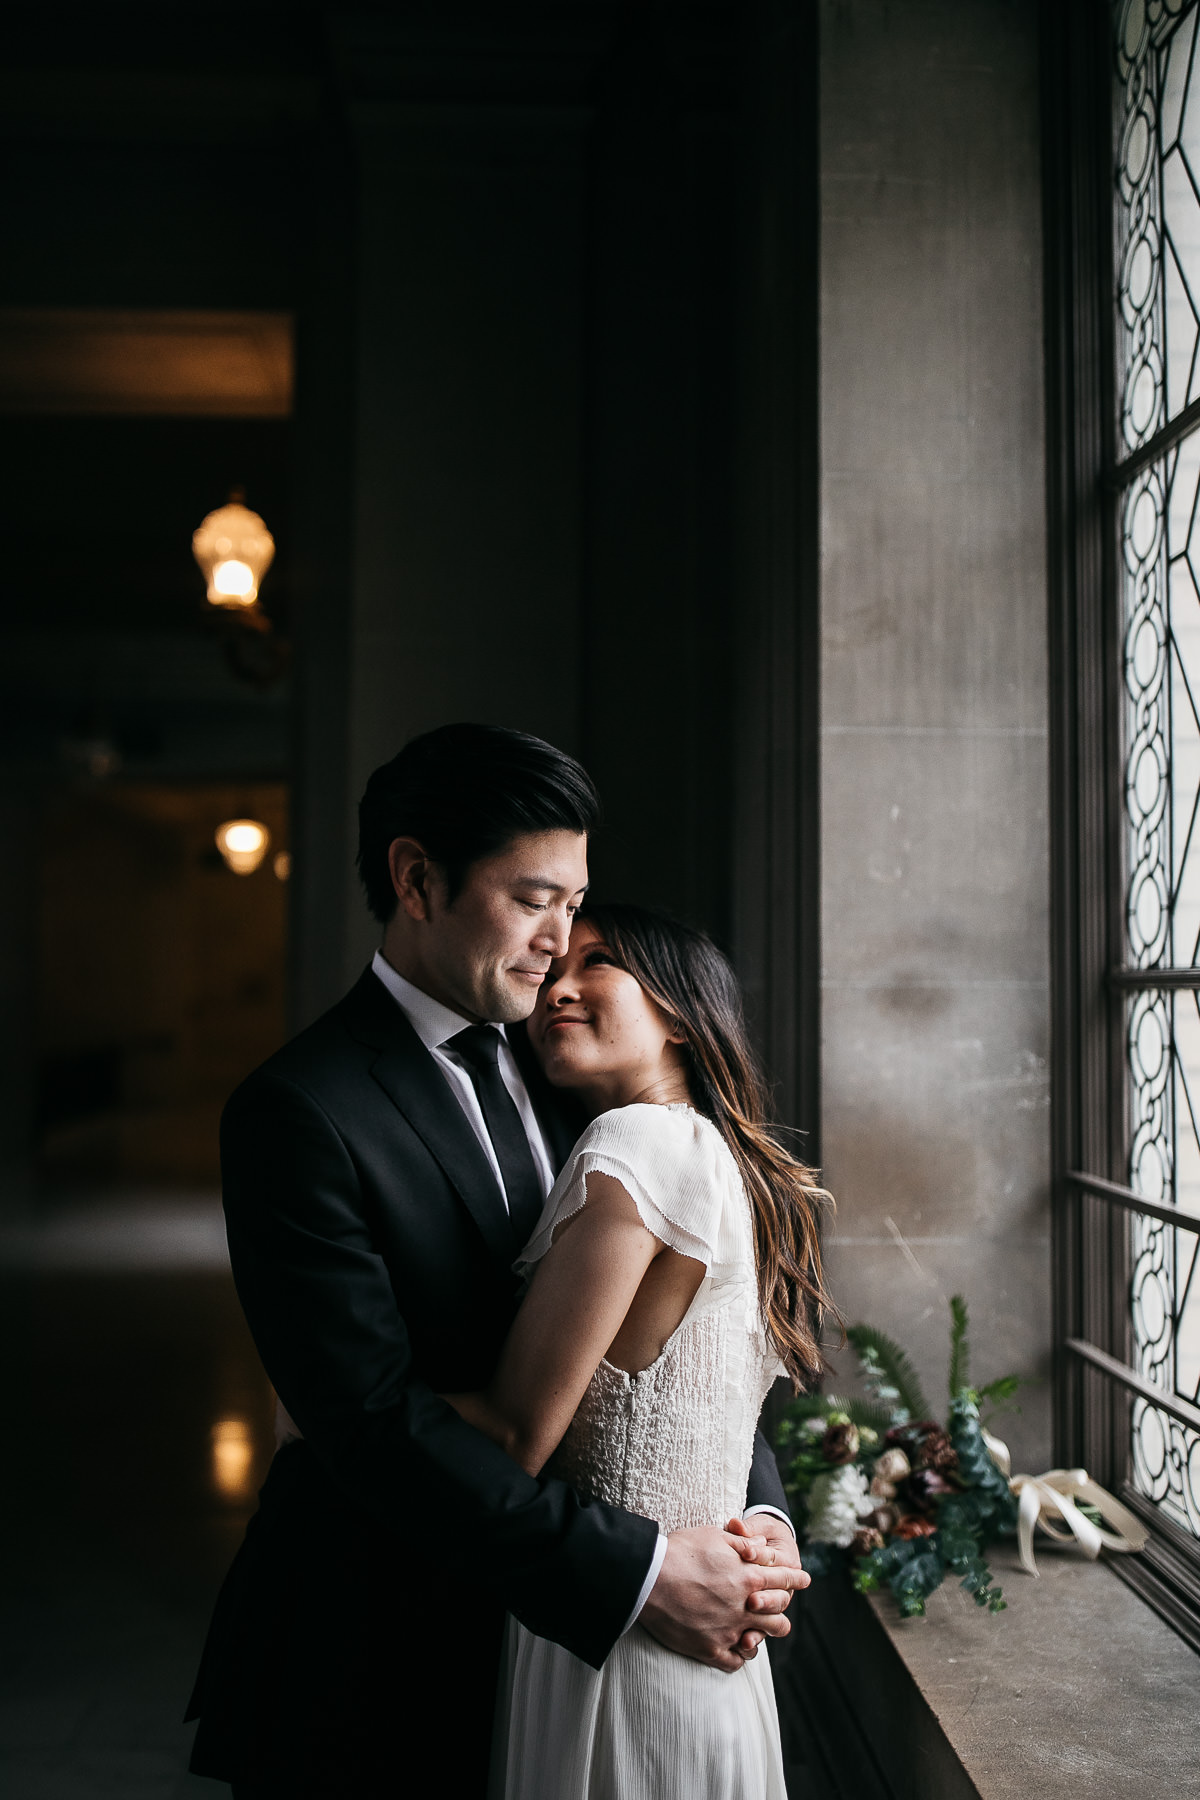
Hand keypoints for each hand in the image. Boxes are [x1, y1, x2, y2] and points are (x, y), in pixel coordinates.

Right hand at [639, 1525, 807, 1672]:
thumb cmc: (680, 1551)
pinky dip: (738, 1655)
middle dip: (782, 1610)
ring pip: (759, 1642)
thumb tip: (762, 1548)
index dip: (796, 1578)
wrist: (647, 1579)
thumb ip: (743, 1544)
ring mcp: (728, 1632)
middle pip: (778, 1617)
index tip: (805, 1579)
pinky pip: (735, 1661)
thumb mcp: (714, 1536)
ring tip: (760, 1632)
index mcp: (748, 1578)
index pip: (782, 1579)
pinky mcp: (710, 1650)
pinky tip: (737, 1648)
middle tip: (781, 1607)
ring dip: (762, 1636)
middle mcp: (744, 1608)